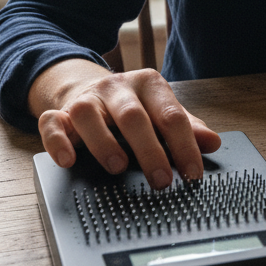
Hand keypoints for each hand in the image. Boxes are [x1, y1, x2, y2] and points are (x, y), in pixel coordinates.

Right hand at [29, 59, 220, 187]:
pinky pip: (52, 122)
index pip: (171, 115)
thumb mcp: (161, 111)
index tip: (192, 173)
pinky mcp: (60, 111)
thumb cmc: (133, 106)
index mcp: (149, 84)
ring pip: (89, 115)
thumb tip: (213, 143)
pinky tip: (69, 160)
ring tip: (118, 168)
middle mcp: (117, 87)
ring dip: (104, 142)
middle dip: (150, 150)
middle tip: (161, 181)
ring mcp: (86, 98)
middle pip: (133, 116)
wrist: (87, 87)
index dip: (184, 145)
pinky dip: (58, 141)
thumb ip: (186, 127)